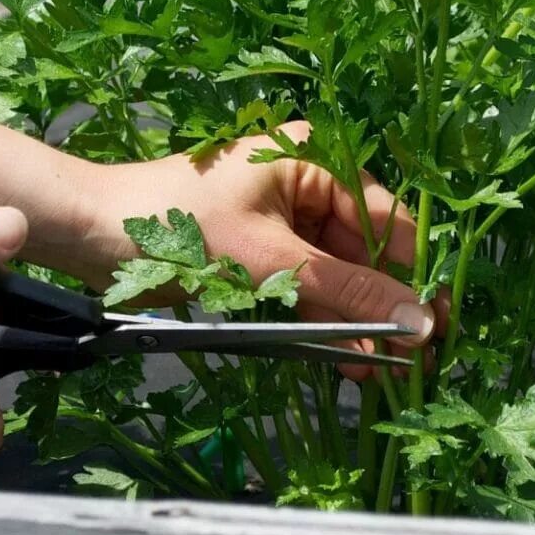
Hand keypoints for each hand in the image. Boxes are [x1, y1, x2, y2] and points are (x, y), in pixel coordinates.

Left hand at [78, 122, 435, 378]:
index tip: (441, 328)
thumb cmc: (181, 228)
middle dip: (385, 307)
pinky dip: (322, 319)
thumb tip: (422, 321)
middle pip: (365, 251)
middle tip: (417, 366)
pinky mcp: (263, 248)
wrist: (92, 233)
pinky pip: (306, 284)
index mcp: (316, 159)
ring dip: (356, 321)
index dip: (415, 276)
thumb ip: (350, 290)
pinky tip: (348, 359)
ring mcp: (285, 217)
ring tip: (384, 375)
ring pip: (337, 274)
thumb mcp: (272, 260)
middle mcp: (308, 181)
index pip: (387, 221)